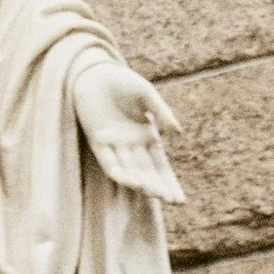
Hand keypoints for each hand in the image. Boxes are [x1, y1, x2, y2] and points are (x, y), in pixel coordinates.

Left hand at [72, 60, 184, 202]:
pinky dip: (121, 174)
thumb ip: (162, 112)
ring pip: (131, 172)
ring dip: (143, 183)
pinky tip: (135, 181)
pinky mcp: (98, 142)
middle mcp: (131, 145)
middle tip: (171, 201)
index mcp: (146, 136)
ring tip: (156, 193)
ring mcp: (115, 146)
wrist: (94, 72)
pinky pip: (110, 164)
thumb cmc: (122, 82)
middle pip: (148, 173)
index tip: (180, 201)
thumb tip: (177, 132)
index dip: (169, 182)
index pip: (160, 166)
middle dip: (159, 188)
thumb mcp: (146, 95)